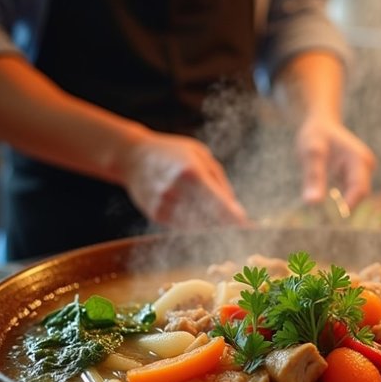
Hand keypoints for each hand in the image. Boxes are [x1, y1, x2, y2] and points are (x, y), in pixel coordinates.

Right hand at [121, 131, 248, 228]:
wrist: (132, 157)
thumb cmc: (172, 152)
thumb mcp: (200, 156)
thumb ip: (218, 181)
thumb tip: (234, 208)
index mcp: (190, 172)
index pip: (218, 202)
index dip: (234, 217)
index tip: (248, 226)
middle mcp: (176, 191)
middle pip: (209, 218)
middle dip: (227, 225)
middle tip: (243, 229)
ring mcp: (164, 205)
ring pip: (197, 226)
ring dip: (213, 228)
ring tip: (224, 224)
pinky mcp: (157, 215)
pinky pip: (183, 227)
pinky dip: (197, 227)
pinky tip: (204, 220)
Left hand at [295, 115, 376, 208]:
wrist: (320, 123)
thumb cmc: (316, 136)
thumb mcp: (311, 154)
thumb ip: (313, 177)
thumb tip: (312, 203)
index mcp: (359, 159)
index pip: (360, 189)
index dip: (350, 205)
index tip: (334, 216)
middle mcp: (365, 165)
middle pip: (360, 194)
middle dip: (345, 203)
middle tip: (321, 205)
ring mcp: (362, 170)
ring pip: (354, 194)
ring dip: (340, 199)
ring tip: (318, 189)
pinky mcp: (355, 174)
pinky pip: (349, 191)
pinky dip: (338, 195)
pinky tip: (322, 187)